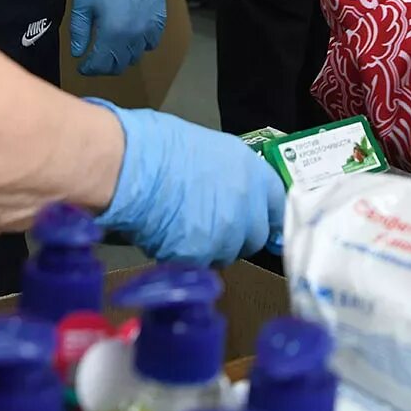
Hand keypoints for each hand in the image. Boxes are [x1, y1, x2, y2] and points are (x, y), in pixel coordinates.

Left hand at [70, 0, 165, 75]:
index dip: (89, 68)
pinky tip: (130, 37)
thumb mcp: (83, 1)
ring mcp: (149, 30)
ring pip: (135, 57)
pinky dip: (139, 46)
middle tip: (95, 59)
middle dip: (104, 66)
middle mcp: (133, 36)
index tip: (82, 66)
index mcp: (112, 32)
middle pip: (119, 65)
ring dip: (122, 57)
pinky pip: (150, 44)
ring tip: (112, 49)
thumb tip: (77, 53)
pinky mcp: (159, 21)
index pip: (100, 64)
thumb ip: (79, 30)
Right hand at [96, 102, 285, 263]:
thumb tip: (231, 191)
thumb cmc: (160, 145)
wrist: (132, 166)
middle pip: (256, 236)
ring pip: (226, 254)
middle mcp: (247, 207)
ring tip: (183, 229)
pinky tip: (166, 238)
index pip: (279, 204)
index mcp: (253, 173)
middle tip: (211, 225)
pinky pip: (198, 264)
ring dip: (211, 248)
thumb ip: (232, 175)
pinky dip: (185, 257)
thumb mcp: (212, 150)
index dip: (269, 215)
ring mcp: (226, 235)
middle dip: (238, 235)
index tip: (265, 223)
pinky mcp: (200, 257)